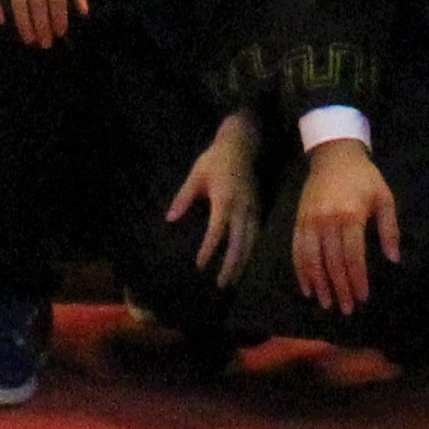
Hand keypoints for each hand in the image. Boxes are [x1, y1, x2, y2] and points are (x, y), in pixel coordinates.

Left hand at [166, 113, 261, 282]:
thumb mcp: (196, 174)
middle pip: (239, 242)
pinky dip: (251, 252)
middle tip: (221, 284)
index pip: (217, 229)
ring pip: (251, 242)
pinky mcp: (258, 209)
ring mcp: (252, 209)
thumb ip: (184, 197)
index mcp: (225, 198)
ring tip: (233, 281)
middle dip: (231, 265)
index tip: (200, 265)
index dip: (210, 248)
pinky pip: (257, 236)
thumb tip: (170, 218)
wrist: (242, 145)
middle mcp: (241, 207)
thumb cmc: (215, 159)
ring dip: (242, 263)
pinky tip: (245, 265)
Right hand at [291, 137, 399, 315]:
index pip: (353, 256)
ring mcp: (310, 221)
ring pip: (312, 260)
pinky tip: (307, 287)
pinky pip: (297, 250)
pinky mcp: (299, 220)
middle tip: (347, 309)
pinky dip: (301, 271)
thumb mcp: (384, 198)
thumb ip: (389, 230)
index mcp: (351, 215)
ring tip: (326, 304)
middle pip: (333, 262)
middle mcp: (328, 220)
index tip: (363, 297)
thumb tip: (394, 260)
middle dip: (340, 288)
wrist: (334, 154)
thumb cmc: (364, 178)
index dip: (357, 279)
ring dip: (319, 285)